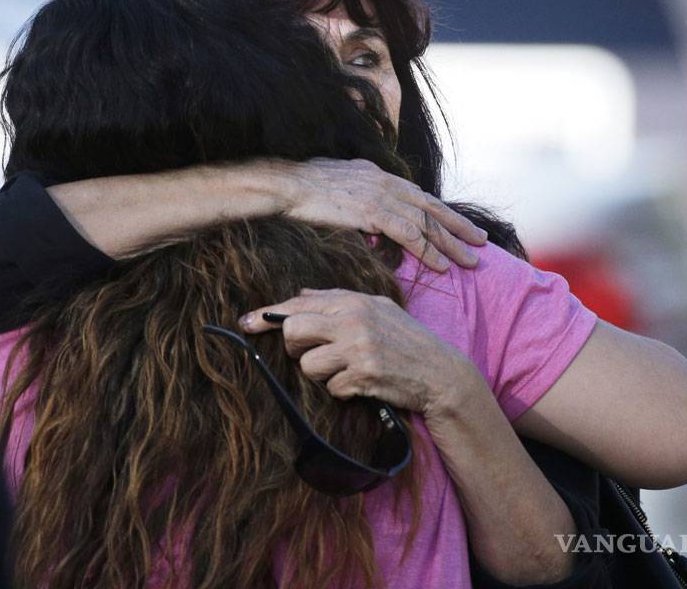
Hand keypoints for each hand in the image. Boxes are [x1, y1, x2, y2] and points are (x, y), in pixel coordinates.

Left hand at [241, 288, 478, 419]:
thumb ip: (336, 301)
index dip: (267, 315)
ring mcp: (358, 349)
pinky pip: (331, 387)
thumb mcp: (376, 309)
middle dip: (295, 348)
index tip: (246, 322)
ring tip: (344, 370)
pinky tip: (360, 384)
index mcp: (353, 302)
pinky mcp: (363, 376)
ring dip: (321, 374)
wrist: (440, 373)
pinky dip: (341, 390)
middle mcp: (353, 321)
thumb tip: (299, 296)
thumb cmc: (405, 339)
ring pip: (308, 365)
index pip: (298, 305)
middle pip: (293, 332)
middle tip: (312, 354)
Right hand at [276, 158, 485, 271]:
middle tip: (481, 241)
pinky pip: (409, 235)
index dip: (441, 211)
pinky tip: (442, 265)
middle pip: (431, 207)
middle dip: (458, 225)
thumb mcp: (337, 185)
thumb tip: (365, 216)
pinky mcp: (373, 212)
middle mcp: (385, 182)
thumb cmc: (301, 189)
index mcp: (378, 175)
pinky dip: (428, 251)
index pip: (418, 195)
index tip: (459, 224)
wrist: (285, 185)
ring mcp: (381, 196)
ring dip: (451, 243)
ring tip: (471, 260)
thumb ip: (356, 197)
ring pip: (427, 223)